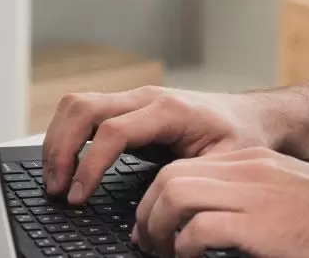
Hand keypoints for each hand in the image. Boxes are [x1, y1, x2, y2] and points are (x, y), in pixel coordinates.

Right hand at [41, 87, 280, 201]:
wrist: (253, 116)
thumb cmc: (241, 137)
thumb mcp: (226, 162)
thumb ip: (190, 180)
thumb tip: (155, 209)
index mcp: (169, 110)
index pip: (113, 131)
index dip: (90, 165)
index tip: (78, 197)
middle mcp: (147, 98)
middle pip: (84, 108)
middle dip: (61, 149)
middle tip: (56, 189)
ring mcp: (135, 99)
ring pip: (78, 104)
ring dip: (58, 140)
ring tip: (55, 179)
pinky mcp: (129, 107)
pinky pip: (86, 111)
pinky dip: (67, 135)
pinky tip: (66, 163)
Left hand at [132, 147, 308, 257]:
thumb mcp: (287, 204)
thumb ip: (252, 207)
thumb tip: (210, 228)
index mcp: (255, 163)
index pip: (184, 166)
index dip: (158, 200)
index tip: (156, 230)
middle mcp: (251, 169)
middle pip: (170, 176)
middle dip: (149, 213)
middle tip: (150, 245)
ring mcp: (256, 192)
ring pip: (175, 193)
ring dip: (160, 228)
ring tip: (166, 253)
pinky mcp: (262, 222)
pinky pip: (199, 226)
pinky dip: (185, 246)